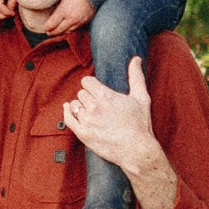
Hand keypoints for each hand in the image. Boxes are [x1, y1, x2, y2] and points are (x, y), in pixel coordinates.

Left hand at [51, 0, 94, 34]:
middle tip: (48, 33)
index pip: (52, 23)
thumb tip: (52, 16)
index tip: (45, 28)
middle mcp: (71, 18)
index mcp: (64, 11)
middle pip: (59, 30)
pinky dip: (70, 30)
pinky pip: (76, 29)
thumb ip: (58, 9)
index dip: (47, 27)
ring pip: (68, 31)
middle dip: (52, 32)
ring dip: (61, 32)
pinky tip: (67, 28)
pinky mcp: (85, 22)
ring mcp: (79, 21)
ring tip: (57, 32)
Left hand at [61, 56, 177, 208]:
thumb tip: (136, 58)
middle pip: (81, 93)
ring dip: (80, 107)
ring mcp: (87, 121)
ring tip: (91, 112)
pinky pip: (68, 119)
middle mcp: (94, 107)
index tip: (95, 90)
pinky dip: (67, 112)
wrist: (137, 150)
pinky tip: (68, 109)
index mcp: (106, 96)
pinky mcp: (84, 134)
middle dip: (88, 97)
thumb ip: (136, 76)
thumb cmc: (140, 124)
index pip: (86, 82)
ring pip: (74, 105)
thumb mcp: (141, 97)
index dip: (91, 85)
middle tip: (98, 104)